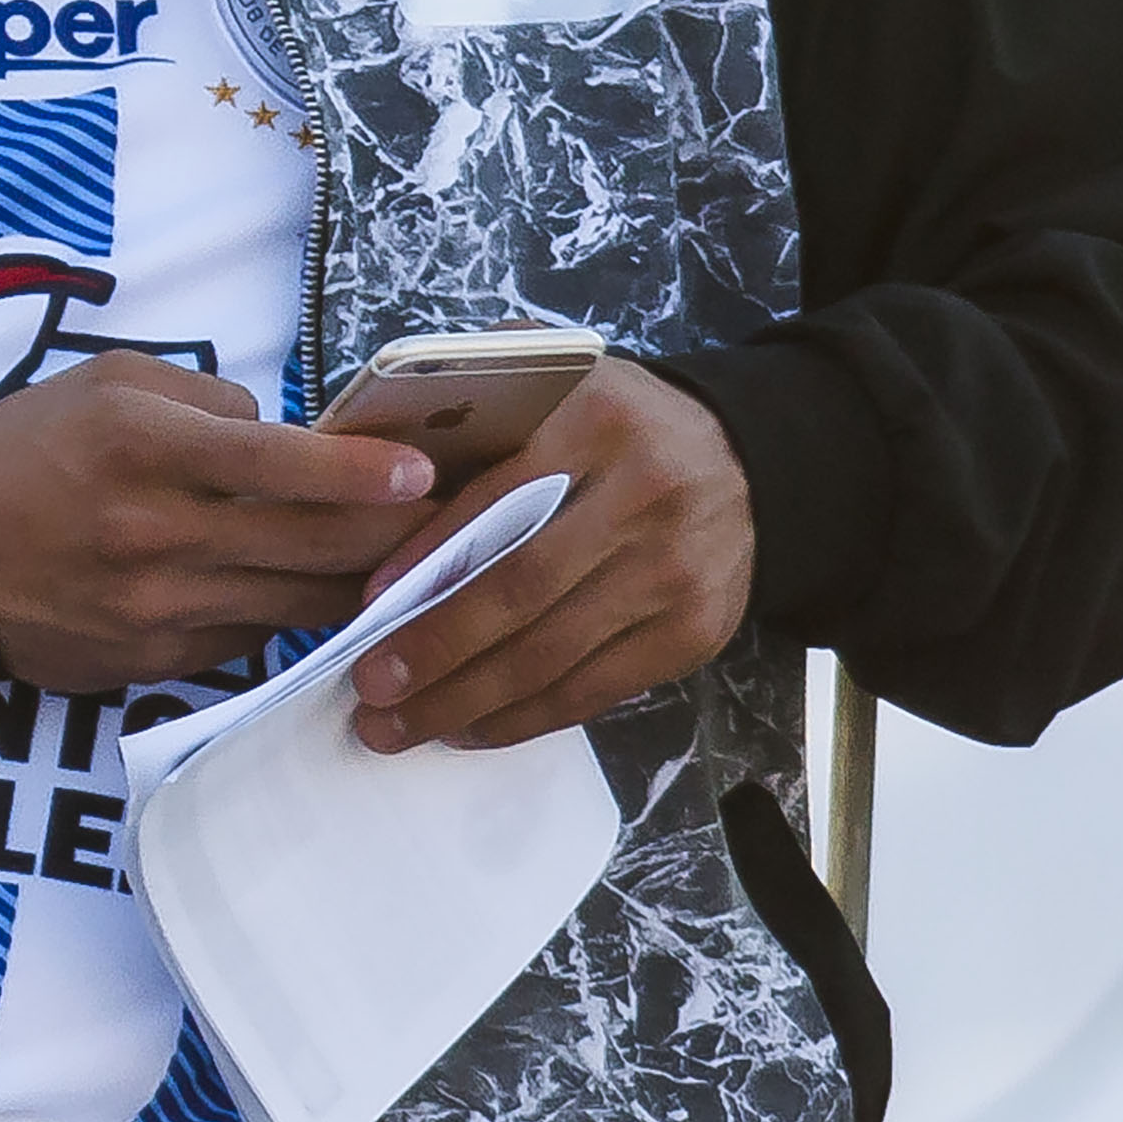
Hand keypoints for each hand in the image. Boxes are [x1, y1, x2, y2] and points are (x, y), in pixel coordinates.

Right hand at [0, 354, 439, 695]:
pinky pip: (252, 639)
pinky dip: (288, 615)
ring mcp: (156, 606)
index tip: (421, 473)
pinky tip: (310, 594)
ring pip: (299, 604)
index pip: (282, 463)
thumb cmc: (28, 449)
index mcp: (143, 446)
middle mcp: (155, 531)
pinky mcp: (153, 659)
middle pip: (313, 545)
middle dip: (394, 534)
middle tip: (447, 519)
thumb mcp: (108, 384)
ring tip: (406, 563)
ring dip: (361, 585)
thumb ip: (209, 400)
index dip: (364, 471)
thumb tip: (294, 437)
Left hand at [342, 360, 753, 750]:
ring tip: (398, 727)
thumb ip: (487, 425)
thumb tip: (385, 497)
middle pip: (523, 589)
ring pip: (554, 654)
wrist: (755, 464)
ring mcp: (676, 574)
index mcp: (599, 423)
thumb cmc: (623, 430)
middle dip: (437, 648)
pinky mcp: (694, 633)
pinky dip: (526, 717)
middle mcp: (646, 499)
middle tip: (370, 685)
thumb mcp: (563, 392)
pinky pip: (596, 689)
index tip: (367, 603)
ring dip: (467, 701)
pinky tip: (469, 729)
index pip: (498, 498)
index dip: (429, 558)